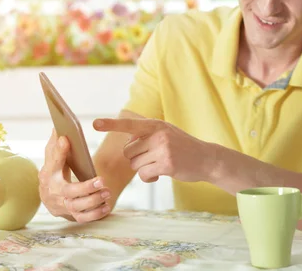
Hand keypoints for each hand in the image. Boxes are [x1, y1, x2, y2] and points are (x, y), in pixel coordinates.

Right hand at [38, 129, 111, 222]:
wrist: (48, 196)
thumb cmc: (54, 172)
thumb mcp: (52, 158)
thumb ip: (55, 145)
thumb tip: (57, 127)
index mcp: (48, 174)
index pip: (53, 162)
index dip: (59, 151)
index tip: (66, 139)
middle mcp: (53, 192)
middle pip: (69, 192)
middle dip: (86, 188)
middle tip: (102, 180)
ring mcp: (62, 205)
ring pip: (76, 207)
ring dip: (93, 201)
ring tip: (107, 192)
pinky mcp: (70, 215)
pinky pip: (82, 218)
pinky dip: (95, 214)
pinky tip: (107, 206)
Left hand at [93, 118, 216, 182]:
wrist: (207, 159)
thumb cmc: (183, 146)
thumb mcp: (166, 132)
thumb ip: (147, 134)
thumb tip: (128, 141)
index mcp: (156, 125)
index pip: (129, 124)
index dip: (111, 124)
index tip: (94, 124)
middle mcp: (158, 134)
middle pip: (128, 151)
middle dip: (136, 158)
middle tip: (153, 157)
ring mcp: (163, 149)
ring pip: (135, 164)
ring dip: (144, 168)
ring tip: (160, 164)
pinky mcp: (167, 165)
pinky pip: (144, 175)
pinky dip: (150, 177)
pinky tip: (162, 173)